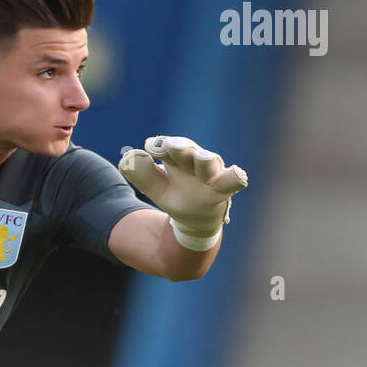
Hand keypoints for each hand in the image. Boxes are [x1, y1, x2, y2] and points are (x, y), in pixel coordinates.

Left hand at [119, 136, 247, 249]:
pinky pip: (231, 181)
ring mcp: (210, 173)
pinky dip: (234, 177)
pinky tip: (239, 174)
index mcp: (176, 158)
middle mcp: (194, 161)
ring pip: (208, 162)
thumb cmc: (179, 198)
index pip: (167, 148)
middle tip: (171, 145)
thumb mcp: (157, 189)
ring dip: (204, 159)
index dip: (160, 147)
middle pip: (188, 150)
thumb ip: (143, 175)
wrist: (197, 221)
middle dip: (181, 147)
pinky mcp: (223, 188)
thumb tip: (127, 159)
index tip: (151, 146)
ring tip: (200, 157)